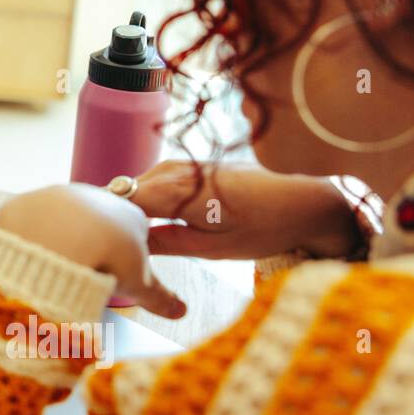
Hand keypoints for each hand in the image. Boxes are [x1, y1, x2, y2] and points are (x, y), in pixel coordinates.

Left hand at [0, 184, 186, 318]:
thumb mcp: (139, 283)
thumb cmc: (108, 256)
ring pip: (64, 218)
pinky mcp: (31, 201)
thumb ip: (160, 296)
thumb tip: (180, 311)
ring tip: (59, 267)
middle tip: (87, 271)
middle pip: (98, 221)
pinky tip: (33, 255)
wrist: (63, 235)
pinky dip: (32, 236)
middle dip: (94, 243)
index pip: (133, 230)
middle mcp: (96, 197)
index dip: (125, 252)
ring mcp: (61, 195)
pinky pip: (32, 220)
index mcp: (129, 213)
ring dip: (62, 238)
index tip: (117, 270)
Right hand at [131, 160, 357, 259]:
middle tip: (125, 250)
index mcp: (174, 190)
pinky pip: (155, 182)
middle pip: (124, 193)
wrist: (302, 201)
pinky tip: (162, 222)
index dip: (111, 225)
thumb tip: (129, 245)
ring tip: (142, 239)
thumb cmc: (263, 227)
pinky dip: (151, 201)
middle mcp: (172, 169)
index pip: (119, 203)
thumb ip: (164, 243)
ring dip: (135, 209)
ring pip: (138, 187)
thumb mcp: (211, 248)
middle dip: (119, 218)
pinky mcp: (190, 165)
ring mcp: (181, 163)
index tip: (111, 249)